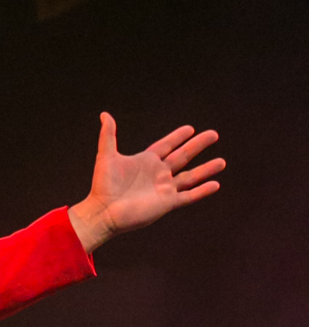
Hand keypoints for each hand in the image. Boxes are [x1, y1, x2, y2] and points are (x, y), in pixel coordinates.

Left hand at [69, 112, 223, 251]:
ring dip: (206, 169)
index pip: (166, 146)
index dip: (178, 137)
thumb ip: (108, 135)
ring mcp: (164, 189)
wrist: (103, 211)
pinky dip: (202, 191)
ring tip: (222, 162)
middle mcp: (158, 174)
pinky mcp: (167, 203)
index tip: (190, 128)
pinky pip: (189, 196)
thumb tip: (104, 115)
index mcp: (146, 161)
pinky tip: (215, 185)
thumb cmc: (103, 186)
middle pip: (183, 156)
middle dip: (198, 145)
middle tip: (213, 134)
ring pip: (190, 176)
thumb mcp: (106, 156)